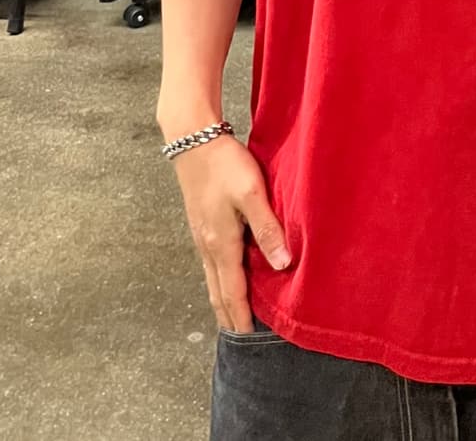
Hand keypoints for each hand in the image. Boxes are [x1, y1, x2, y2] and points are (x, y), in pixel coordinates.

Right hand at [172, 135, 290, 332]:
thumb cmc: (225, 165)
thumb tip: (282, 265)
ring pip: (211, 277)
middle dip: (228, 314)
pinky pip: (209, 263)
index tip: (248, 336)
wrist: (193, 140)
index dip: (241, 314)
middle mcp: (207, 245)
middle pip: (217, 290)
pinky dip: (217, 279)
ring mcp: (200, 235)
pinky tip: (224, 277)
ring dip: (221, 298)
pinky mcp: (200, 223)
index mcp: (221, 242)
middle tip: (239, 336)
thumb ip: (267, 228)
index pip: (232, 289)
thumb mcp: (251, 194)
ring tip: (231, 315)